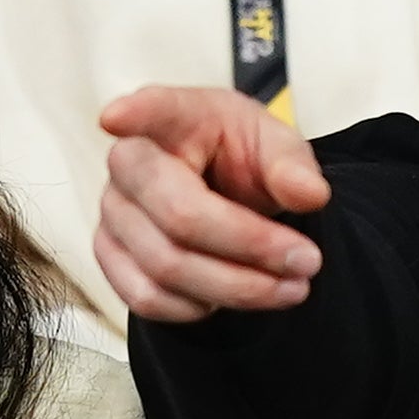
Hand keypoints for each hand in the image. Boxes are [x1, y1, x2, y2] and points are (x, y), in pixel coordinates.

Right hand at [93, 87, 329, 324]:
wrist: (220, 193)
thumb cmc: (241, 159)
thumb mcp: (277, 147)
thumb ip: (293, 165)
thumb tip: (309, 194)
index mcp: (175, 117)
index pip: (152, 110)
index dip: (134, 115)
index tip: (117, 117)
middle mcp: (129, 162)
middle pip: (179, 215)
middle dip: (251, 246)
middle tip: (307, 262)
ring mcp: (112, 211)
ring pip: (166, 266)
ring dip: (237, 288)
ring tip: (291, 288)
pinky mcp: (109, 256)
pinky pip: (146, 298)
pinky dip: (197, 308)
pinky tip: (233, 296)